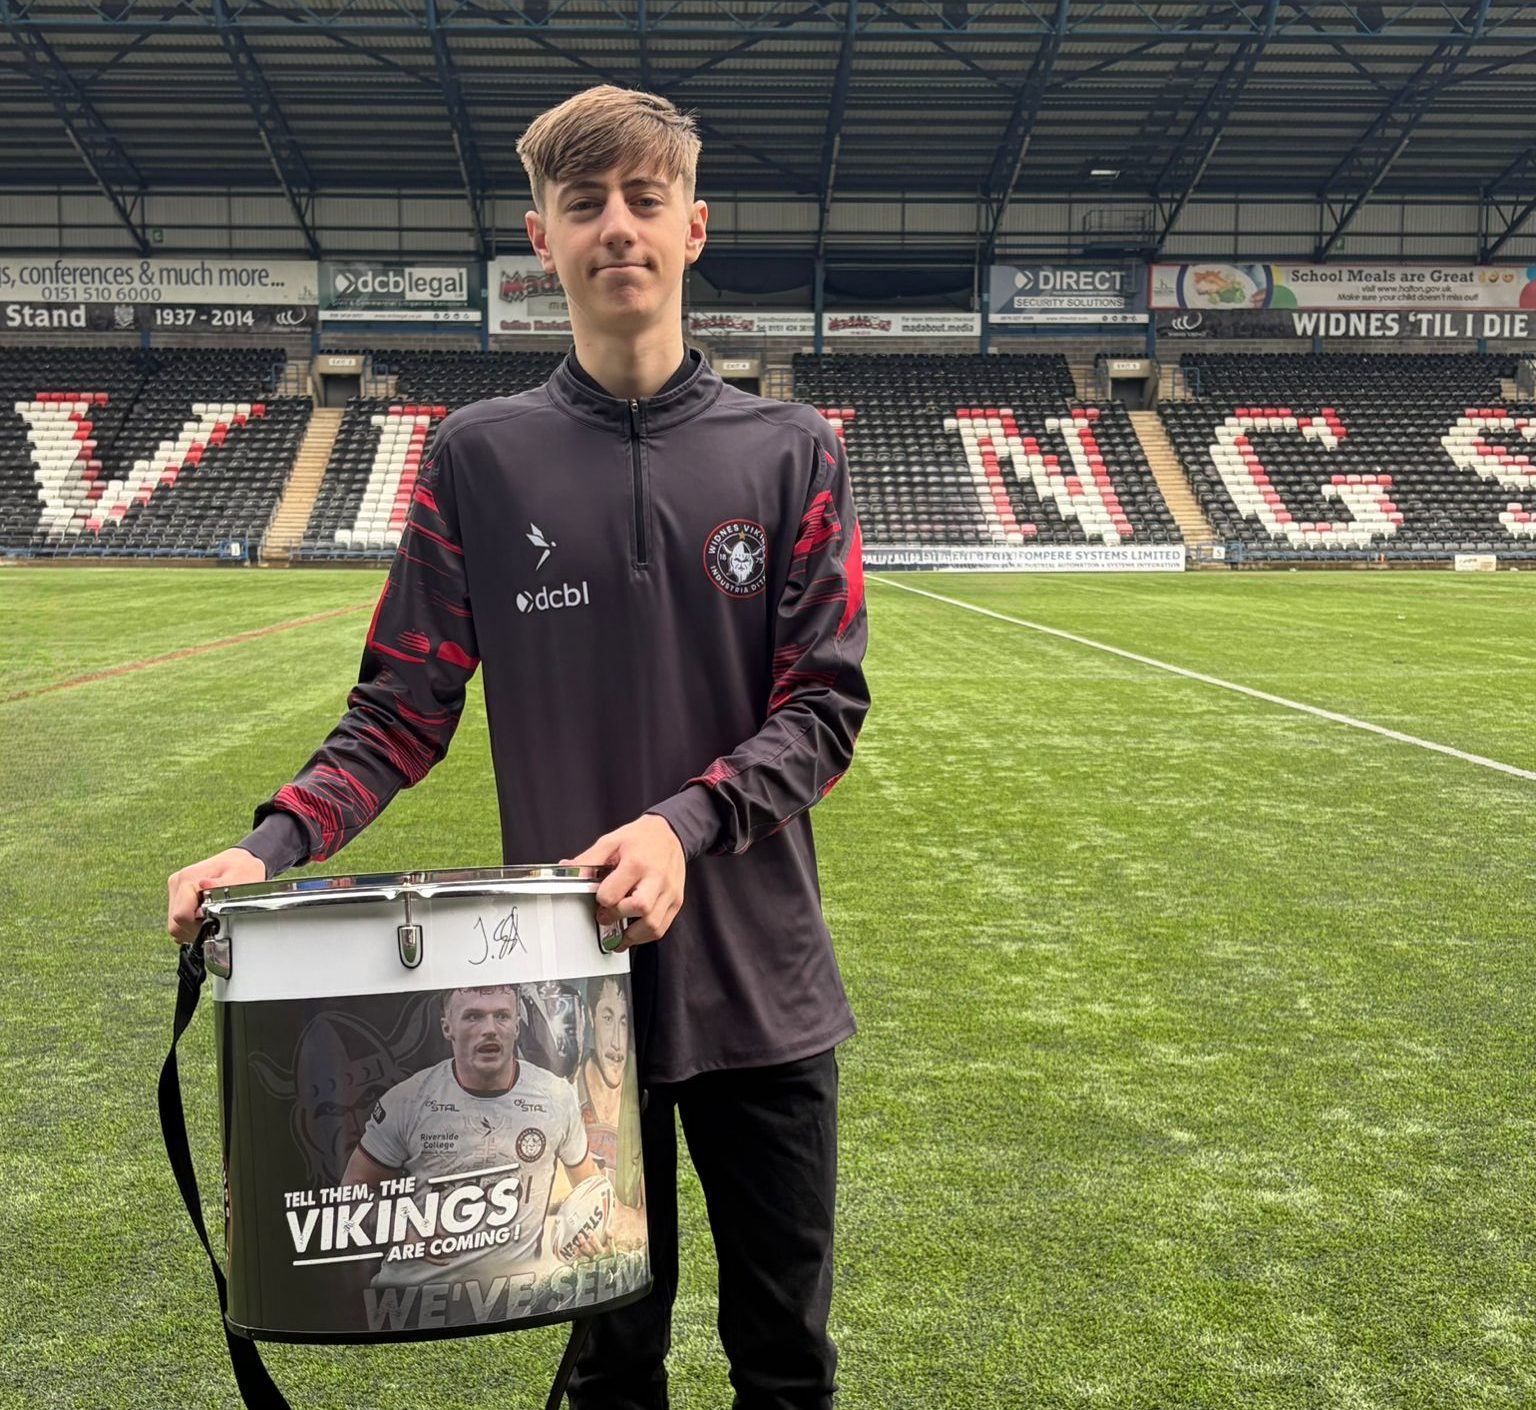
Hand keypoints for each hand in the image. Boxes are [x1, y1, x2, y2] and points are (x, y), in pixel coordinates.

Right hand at [166, 847, 265, 944]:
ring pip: (176, 925)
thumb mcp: (240, 875)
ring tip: (214, 918)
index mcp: (188, 878)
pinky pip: (179, 923)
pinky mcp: (177, 898)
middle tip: (217, 924)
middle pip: (176, 924)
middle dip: (196, 929)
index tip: (215, 924)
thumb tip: (205, 885)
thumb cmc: (243, 868)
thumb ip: (222, 884)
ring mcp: (175, 891)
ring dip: (193, 928)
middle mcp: (177, 883)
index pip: (181, 916)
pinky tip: (207, 917)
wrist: (241, 861)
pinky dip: (192, 926)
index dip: (198, 926)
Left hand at [561, 815, 684, 948]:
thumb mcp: (611, 841)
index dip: (602, 899)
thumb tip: (566, 870)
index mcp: (637, 863)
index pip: (614, 893)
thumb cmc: (641, 838)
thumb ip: (588, 859)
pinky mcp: (676, 901)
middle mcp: (657, 878)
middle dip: (618, 917)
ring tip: (618, 934)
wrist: (671, 833)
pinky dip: (645, 935)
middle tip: (606, 916)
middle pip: (640, 908)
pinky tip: (634, 932)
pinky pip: (662, 927)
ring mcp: (669, 892)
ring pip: (653, 925)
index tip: (600, 898)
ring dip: (632, 935)